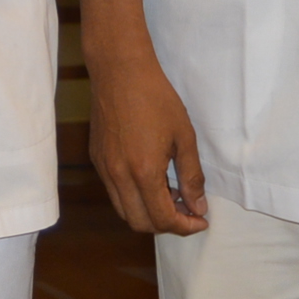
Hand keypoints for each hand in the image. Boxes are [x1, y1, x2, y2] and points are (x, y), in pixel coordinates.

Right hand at [84, 15, 207, 236]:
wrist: (120, 72)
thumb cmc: (156, 98)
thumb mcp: (184, 137)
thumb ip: (191, 177)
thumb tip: (198, 207)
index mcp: (143, 172)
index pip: (162, 219)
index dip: (185, 226)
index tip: (201, 220)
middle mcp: (118, 176)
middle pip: (140, 223)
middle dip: (167, 225)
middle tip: (188, 211)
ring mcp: (104, 168)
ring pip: (124, 211)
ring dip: (149, 213)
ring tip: (171, 195)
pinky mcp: (97, 159)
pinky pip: (114, 192)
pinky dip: (134, 197)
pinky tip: (151, 179)